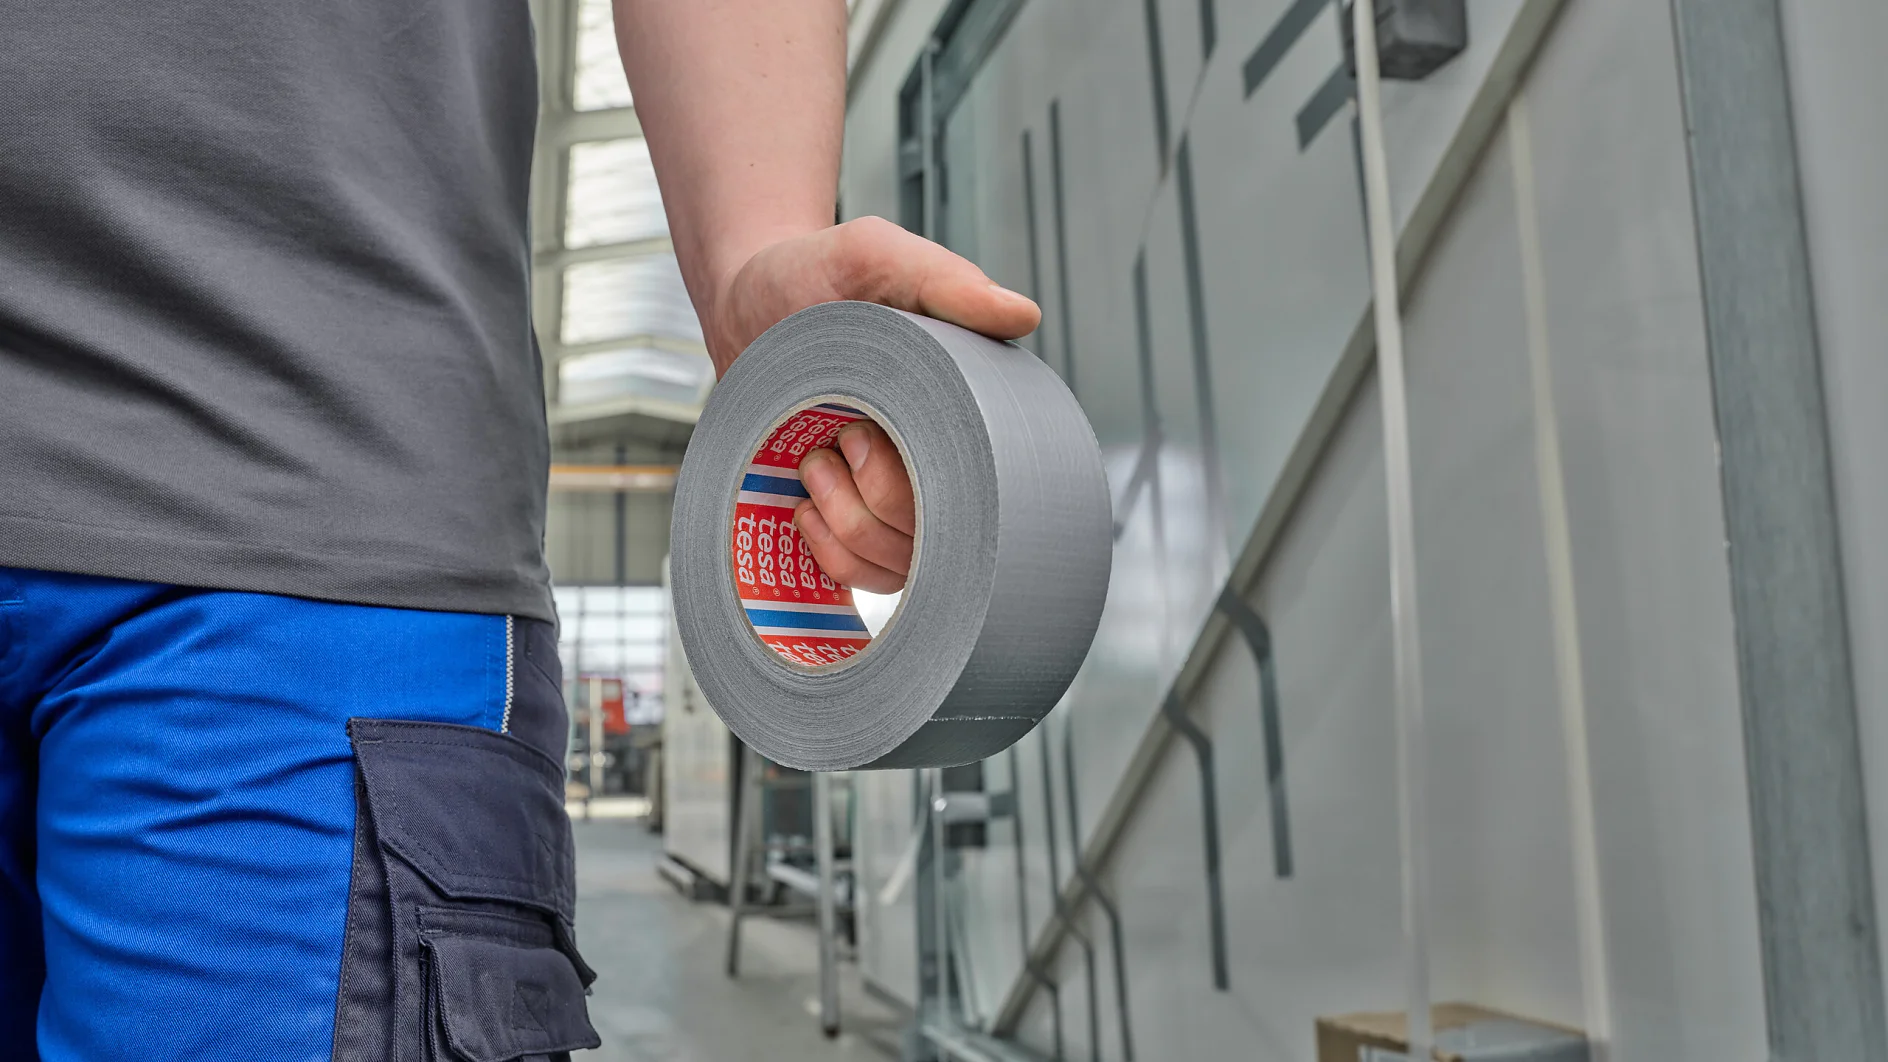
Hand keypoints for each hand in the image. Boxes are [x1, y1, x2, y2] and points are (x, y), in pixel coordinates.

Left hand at [705, 216, 1040, 591]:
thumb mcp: (876, 256)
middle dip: (872, 501)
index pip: (974, 495)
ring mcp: (899, 497)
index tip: (857, 434)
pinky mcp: (858, 519)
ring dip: (846, 525)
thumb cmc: (817, 274)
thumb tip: (1021, 316)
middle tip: (837, 437)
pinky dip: (832, 553)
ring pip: (899, 567)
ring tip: (816, 463)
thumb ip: (945, 280)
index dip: (904, 486)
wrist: (752, 297)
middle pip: (932, 541)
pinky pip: (865, 577)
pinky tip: (808, 508)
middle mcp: (940, 460)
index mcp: (964, 409)